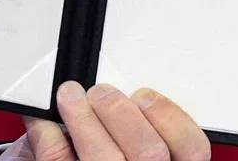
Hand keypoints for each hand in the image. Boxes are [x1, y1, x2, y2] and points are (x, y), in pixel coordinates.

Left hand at [0, 81, 210, 160]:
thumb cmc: (101, 154)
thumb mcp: (133, 140)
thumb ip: (143, 120)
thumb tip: (130, 84)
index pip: (192, 148)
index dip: (172, 117)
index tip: (145, 97)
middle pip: (149, 151)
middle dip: (122, 112)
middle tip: (101, 92)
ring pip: (104, 157)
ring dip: (83, 117)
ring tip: (70, 96)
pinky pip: (58, 156)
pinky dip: (47, 131)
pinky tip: (44, 120)